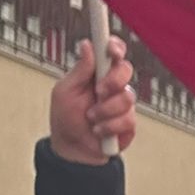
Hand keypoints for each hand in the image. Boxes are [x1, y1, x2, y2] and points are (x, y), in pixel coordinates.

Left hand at [49, 37, 136, 164]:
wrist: (73, 149)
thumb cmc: (66, 118)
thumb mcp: (65, 91)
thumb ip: (79, 70)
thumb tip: (87, 45)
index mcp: (97, 73)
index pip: (113, 52)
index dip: (115, 46)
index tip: (111, 49)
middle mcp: (113, 85)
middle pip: (126, 70)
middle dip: (113, 81)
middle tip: (98, 92)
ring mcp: (122, 104)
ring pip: (126, 98)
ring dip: (105, 110)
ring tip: (91, 119)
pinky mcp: (129, 123)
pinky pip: (127, 119)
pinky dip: (108, 127)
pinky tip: (98, 131)